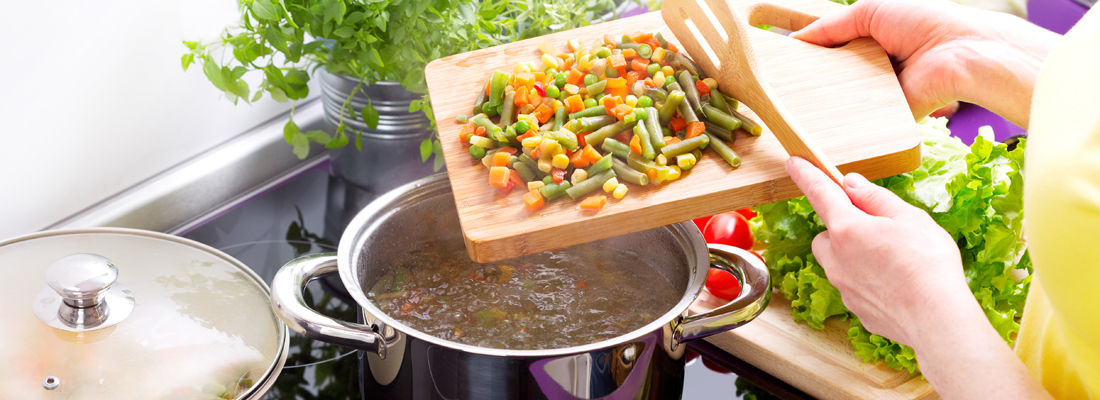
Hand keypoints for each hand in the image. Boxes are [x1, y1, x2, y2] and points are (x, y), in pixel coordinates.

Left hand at [786, 157, 1050, 398]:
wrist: (936, 319)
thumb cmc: (927, 263)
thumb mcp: (908, 217)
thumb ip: (875, 198)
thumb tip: (850, 183)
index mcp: (847, 228)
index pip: (820, 193)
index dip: (806, 174)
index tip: (793, 162)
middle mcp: (836, 258)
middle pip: (827, 234)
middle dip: (843, 228)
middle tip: (877, 229)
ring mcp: (843, 287)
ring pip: (837, 262)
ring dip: (853, 255)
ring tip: (892, 259)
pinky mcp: (855, 309)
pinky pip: (854, 287)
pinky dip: (867, 281)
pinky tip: (895, 284)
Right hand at [791, 0, 1058, 127]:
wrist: (960, 54)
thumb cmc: (923, 22)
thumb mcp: (870, 11)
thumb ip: (831, 26)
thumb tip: (797, 39)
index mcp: (874, 39)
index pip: (834, 49)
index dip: (811, 55)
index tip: (783, 63)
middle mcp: (876, 67)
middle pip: (836, 76)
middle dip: (813, 80)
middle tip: (781, 87)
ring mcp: (882, 93)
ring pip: (844, 99)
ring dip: (825, 101)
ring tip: (791, 105)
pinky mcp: (888, 116)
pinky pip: (861, 119)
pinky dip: (844, 120)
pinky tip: (817, 123)